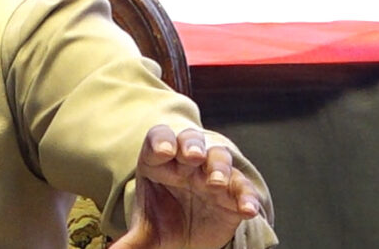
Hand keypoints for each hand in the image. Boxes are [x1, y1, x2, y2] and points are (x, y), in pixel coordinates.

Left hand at [111, 126, 262, 248]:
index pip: (158, 140)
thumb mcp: (146, 232)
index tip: (161, 152)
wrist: (189, 238)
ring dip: (218, 166)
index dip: (160, 141)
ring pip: (218, 157)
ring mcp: (211, 174)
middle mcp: (186, 162)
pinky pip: (243, 187)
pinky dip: (246, 196)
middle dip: (191, 145)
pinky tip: (247, 209)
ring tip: (216, 183)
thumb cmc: (163, 221)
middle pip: (190, 141)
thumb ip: (131, 242)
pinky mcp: (233, 193)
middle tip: (192, 156)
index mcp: (158, 161)